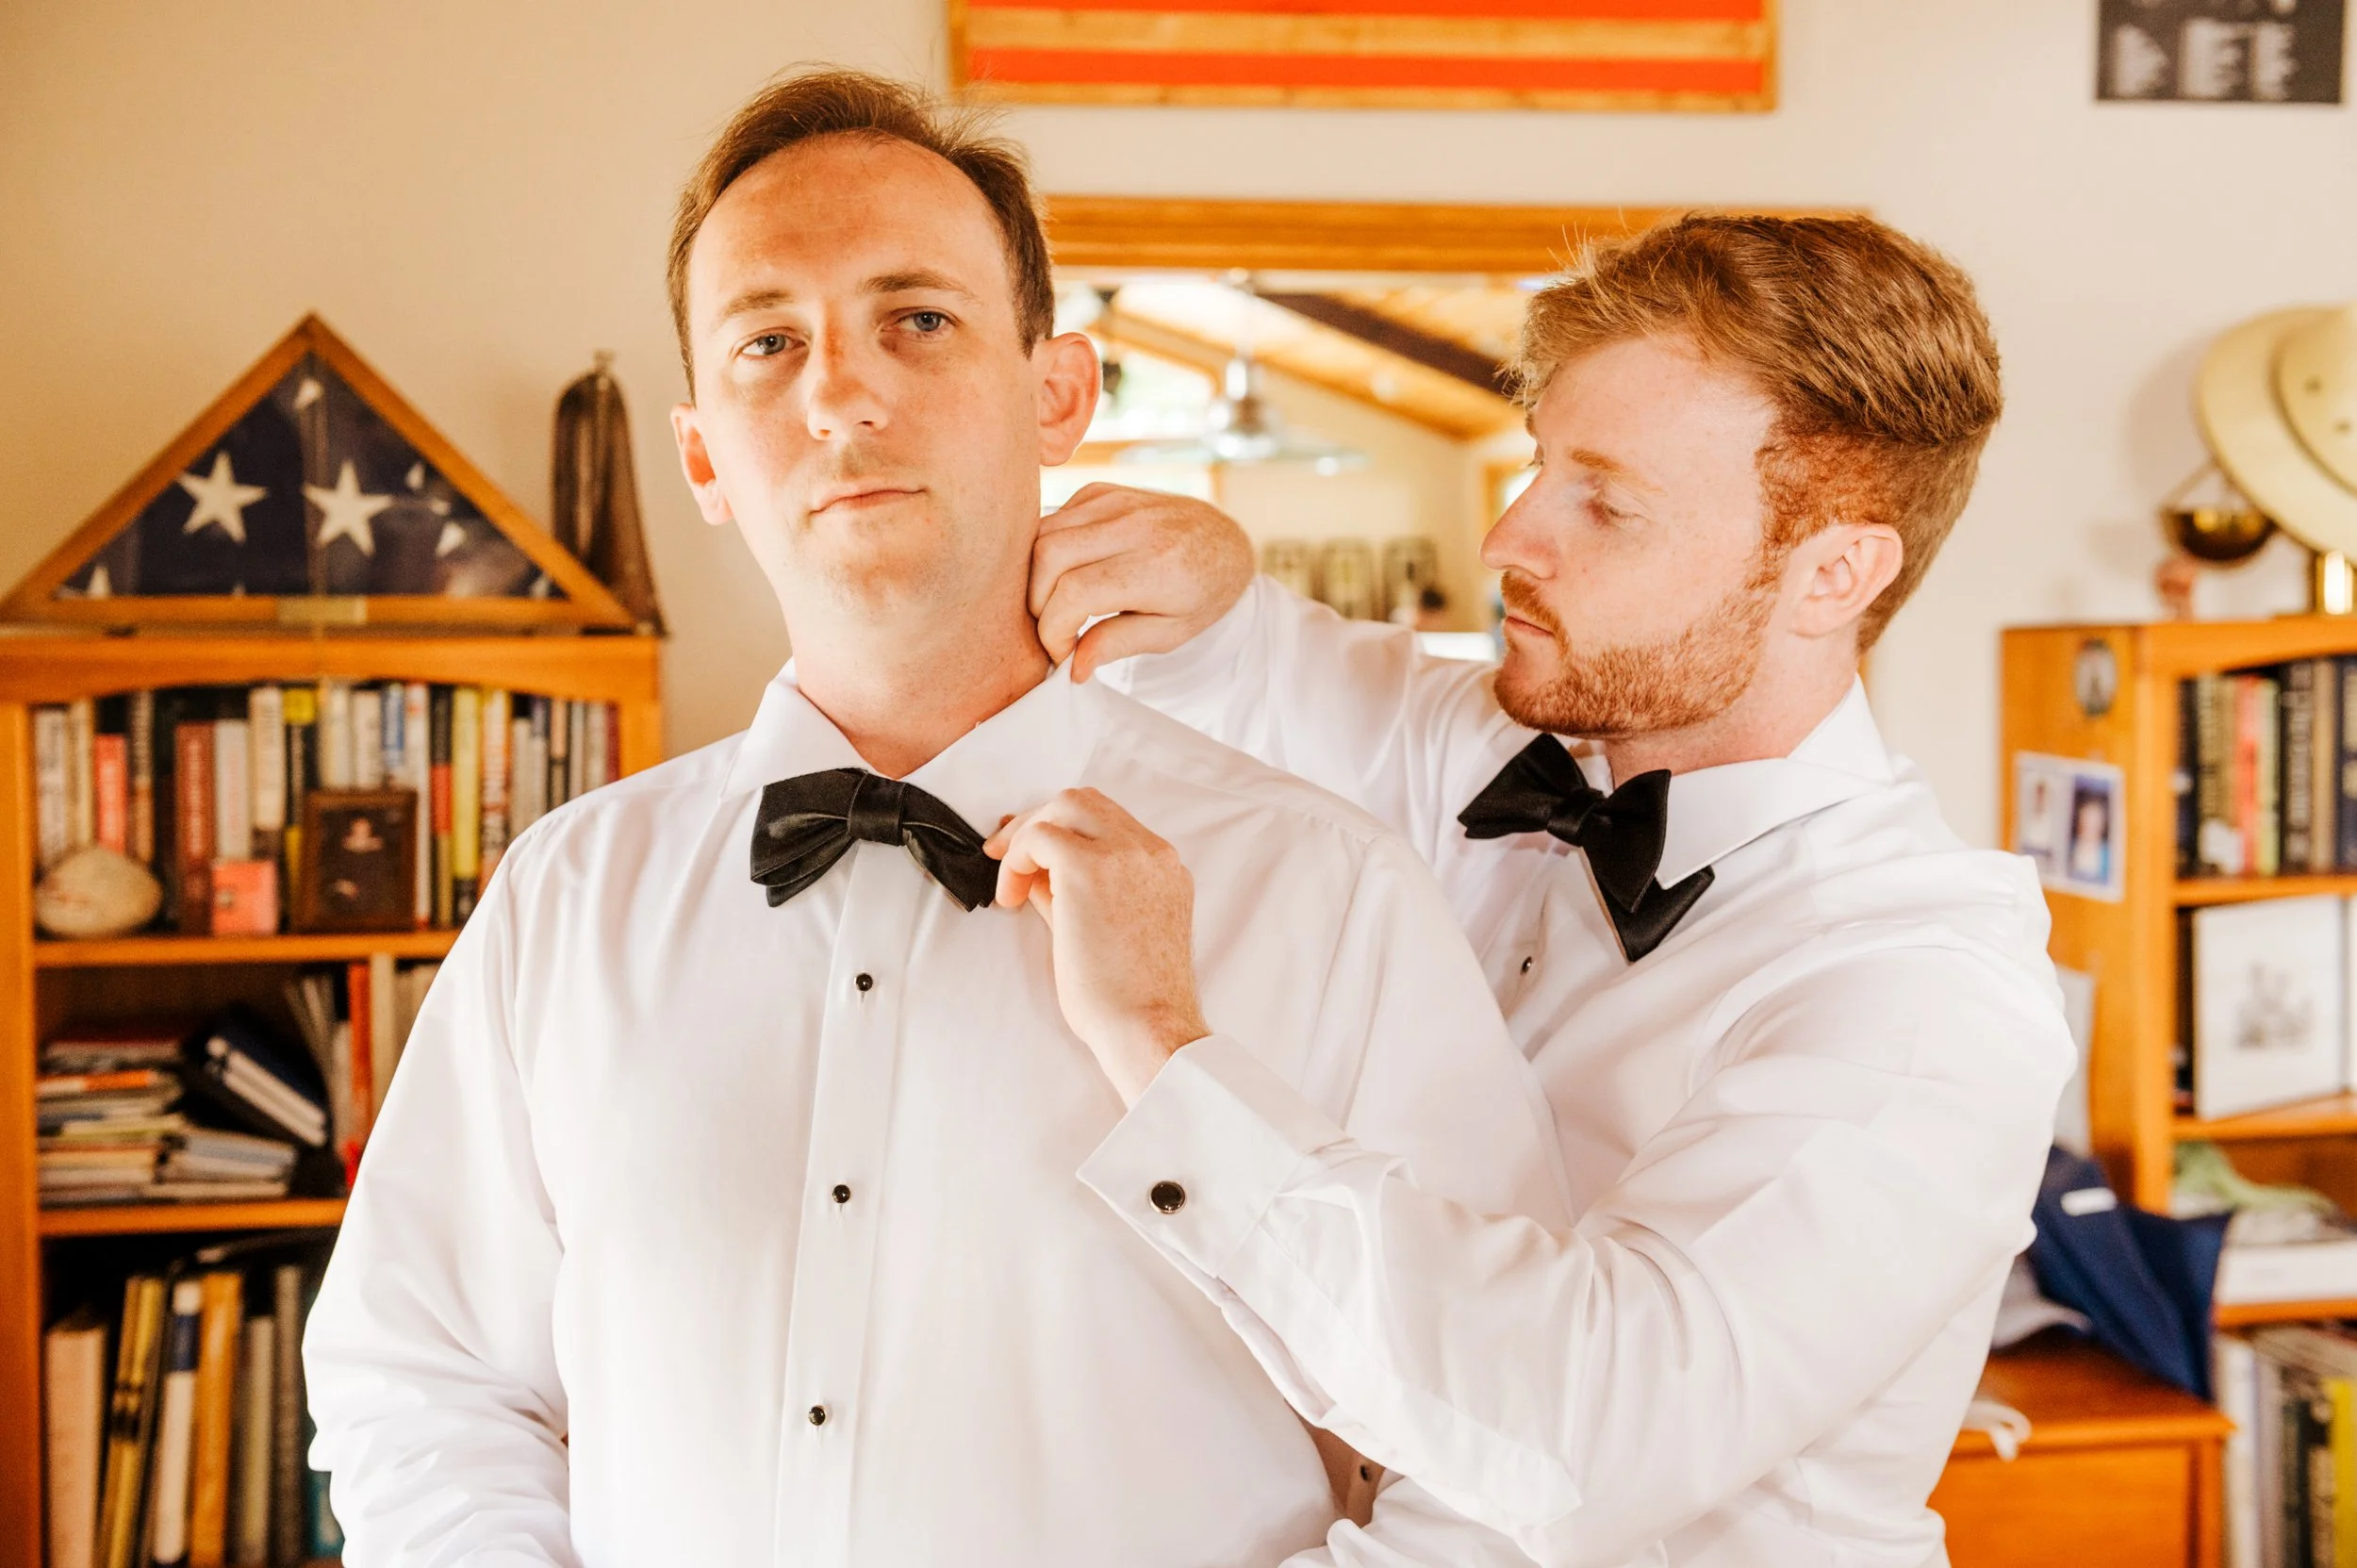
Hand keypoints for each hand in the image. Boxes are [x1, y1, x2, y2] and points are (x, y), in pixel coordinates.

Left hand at [985, 788, 1209, 1104]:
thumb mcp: (1110, 933)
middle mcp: (1152, 852)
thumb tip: (1035, 875)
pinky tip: (1011, 897)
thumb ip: (1078, 897)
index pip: (1108, 822)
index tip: (1030, 856)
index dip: (1062, 831)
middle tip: (1005, 855)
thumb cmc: (1132, 999)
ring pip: (1065, 805)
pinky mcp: (1090, 869)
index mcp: (1165, 868)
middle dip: (1039, 821)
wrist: (1149, 1028)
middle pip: (1085, 802)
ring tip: (1009, 881)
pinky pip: (1041, 837)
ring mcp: (1126, 855)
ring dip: (1029, 835)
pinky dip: (1018, 858)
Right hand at [1031, 484, 1257, 681]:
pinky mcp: (1105, 491)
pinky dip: (1050, 548)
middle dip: (1037, 601)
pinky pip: (1056, 516)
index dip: (1054, 629)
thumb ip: (1119, 644)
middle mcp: (1134, 526)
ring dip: (1037, 575)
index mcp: (1155, 567)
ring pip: (1044, 532)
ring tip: (1057, 604)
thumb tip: (1074, 665)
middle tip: (1055, 628)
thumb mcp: (1171, 633)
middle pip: (1049, 556)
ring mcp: (1117, 502)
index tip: (1062, 652)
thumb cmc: (1201, 594)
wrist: (1226, 544)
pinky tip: (1070, 570)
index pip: (1074, 593)